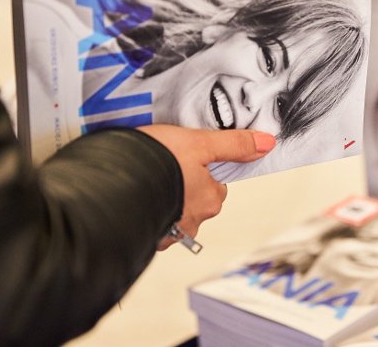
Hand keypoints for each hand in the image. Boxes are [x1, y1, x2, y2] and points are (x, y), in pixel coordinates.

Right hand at [137, 125, 275, 249]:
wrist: (110, 182)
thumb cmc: (156, 163)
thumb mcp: (199, 143)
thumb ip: (233, 144)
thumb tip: (267, 143)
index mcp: (210, 200)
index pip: (216, 185)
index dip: (201, 168)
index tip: (185, 157)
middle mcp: (193, 222)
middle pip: (195, 200)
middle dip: (182, 186)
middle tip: (164, 165)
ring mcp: (166, 232)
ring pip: (172, 214)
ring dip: (162, 200)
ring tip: (147, 180)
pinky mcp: (142, 235)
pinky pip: (149, 223)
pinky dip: (144, 211)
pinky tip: (134, 195)